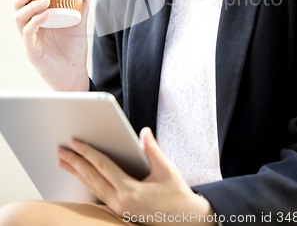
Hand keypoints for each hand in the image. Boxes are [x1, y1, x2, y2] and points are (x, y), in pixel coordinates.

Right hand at [12, 0, 92, 90]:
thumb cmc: (72, 49)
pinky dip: (35, 22)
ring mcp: (29, 38)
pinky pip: (28, 33)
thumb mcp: (79, 20)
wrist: (75, 74)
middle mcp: (30, 26)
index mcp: (37, 17)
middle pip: (17, 5)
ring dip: (31, 6)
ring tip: (46, 0)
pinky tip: (47, 15)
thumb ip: (82, 1)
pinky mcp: (32, 50)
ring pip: (19, 17)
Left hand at [56, 127, 216, 224]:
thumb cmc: (176, 194)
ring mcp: (118, 209)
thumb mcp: (166, 170)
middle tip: (60, 150)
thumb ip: (153, 149)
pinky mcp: (120, 211)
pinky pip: (98, 195)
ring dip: (76, 173)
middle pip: (91, 178)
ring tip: (63, 162)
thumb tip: (143, 132)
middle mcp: (120, 202)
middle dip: (74, 162)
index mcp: (130, 191)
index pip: (102, 166)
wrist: (184, 219)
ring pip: (91, 187)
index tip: (75, 142)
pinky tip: (80, 177)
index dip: (87, 152)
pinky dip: (86, 183)